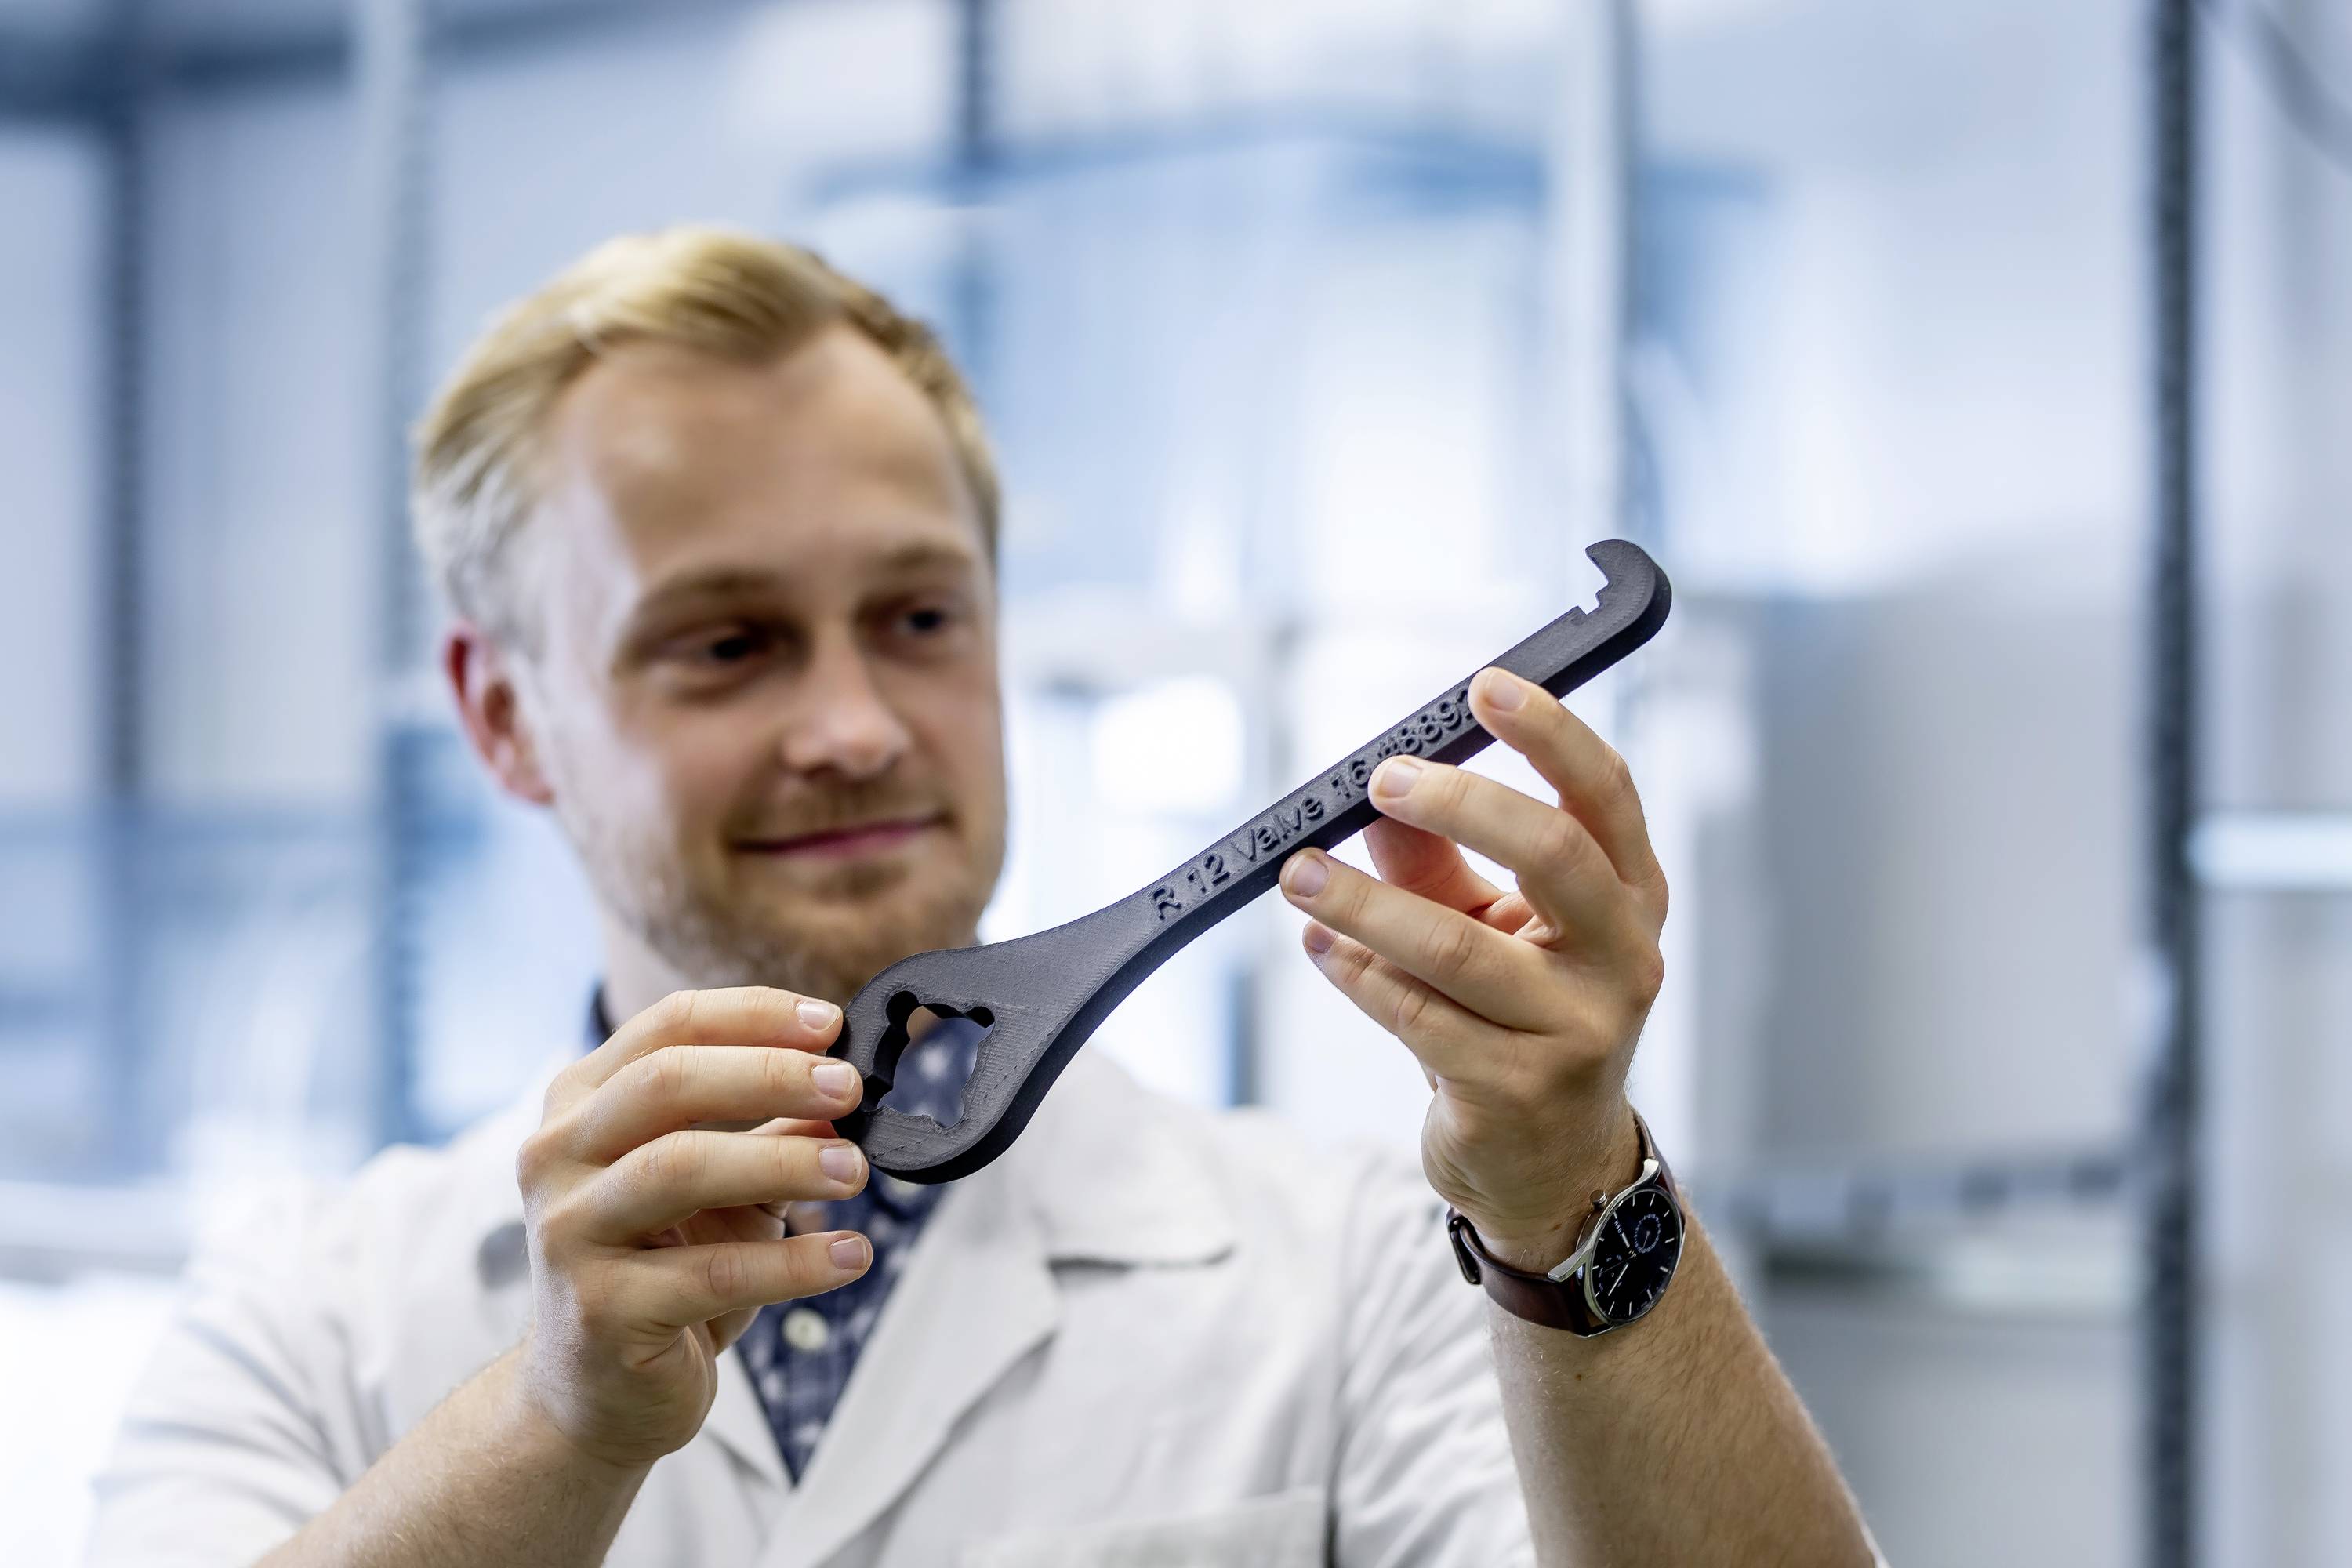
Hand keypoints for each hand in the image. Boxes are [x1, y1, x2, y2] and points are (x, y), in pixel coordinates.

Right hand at [511, 987, 873, 1468]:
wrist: (595, 1394)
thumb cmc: (663, 1267)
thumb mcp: (721, 1186)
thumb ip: (771, 1132)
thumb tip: (845, 1089)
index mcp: (581, 1104)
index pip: (666, 1027)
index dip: (753, 1015)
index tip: (831, 1025)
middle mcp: (557, 1156)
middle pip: (666, 1083)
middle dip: (770, 1075)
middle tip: (849, 1089)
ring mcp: (569, 1233)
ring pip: (679, 1168)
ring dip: (782, 1162)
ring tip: (855, 1171)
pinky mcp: (600, 1312)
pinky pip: (711, 1274)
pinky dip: (795, 1263)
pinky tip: (851, 1255)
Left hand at [1278, 665, 1666, 1269]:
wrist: (1551, 1165)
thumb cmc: (1520, 1017)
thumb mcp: (1496, 927)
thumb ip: (1441, 862)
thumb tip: (1371, 799)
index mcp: (1631, 897)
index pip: (1606, 795)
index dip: (1550, 734)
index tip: (1482, 686)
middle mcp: (1624, 958)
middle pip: (1552, 852)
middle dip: (1457, 803)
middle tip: (1377, 780)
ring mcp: (1579, 1031)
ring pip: (1458, 948)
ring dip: (1364, 903)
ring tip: (1300, 873)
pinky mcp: (1518, 1092)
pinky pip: (1417, 1016)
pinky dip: (1356, 973)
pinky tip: (1321, 946)